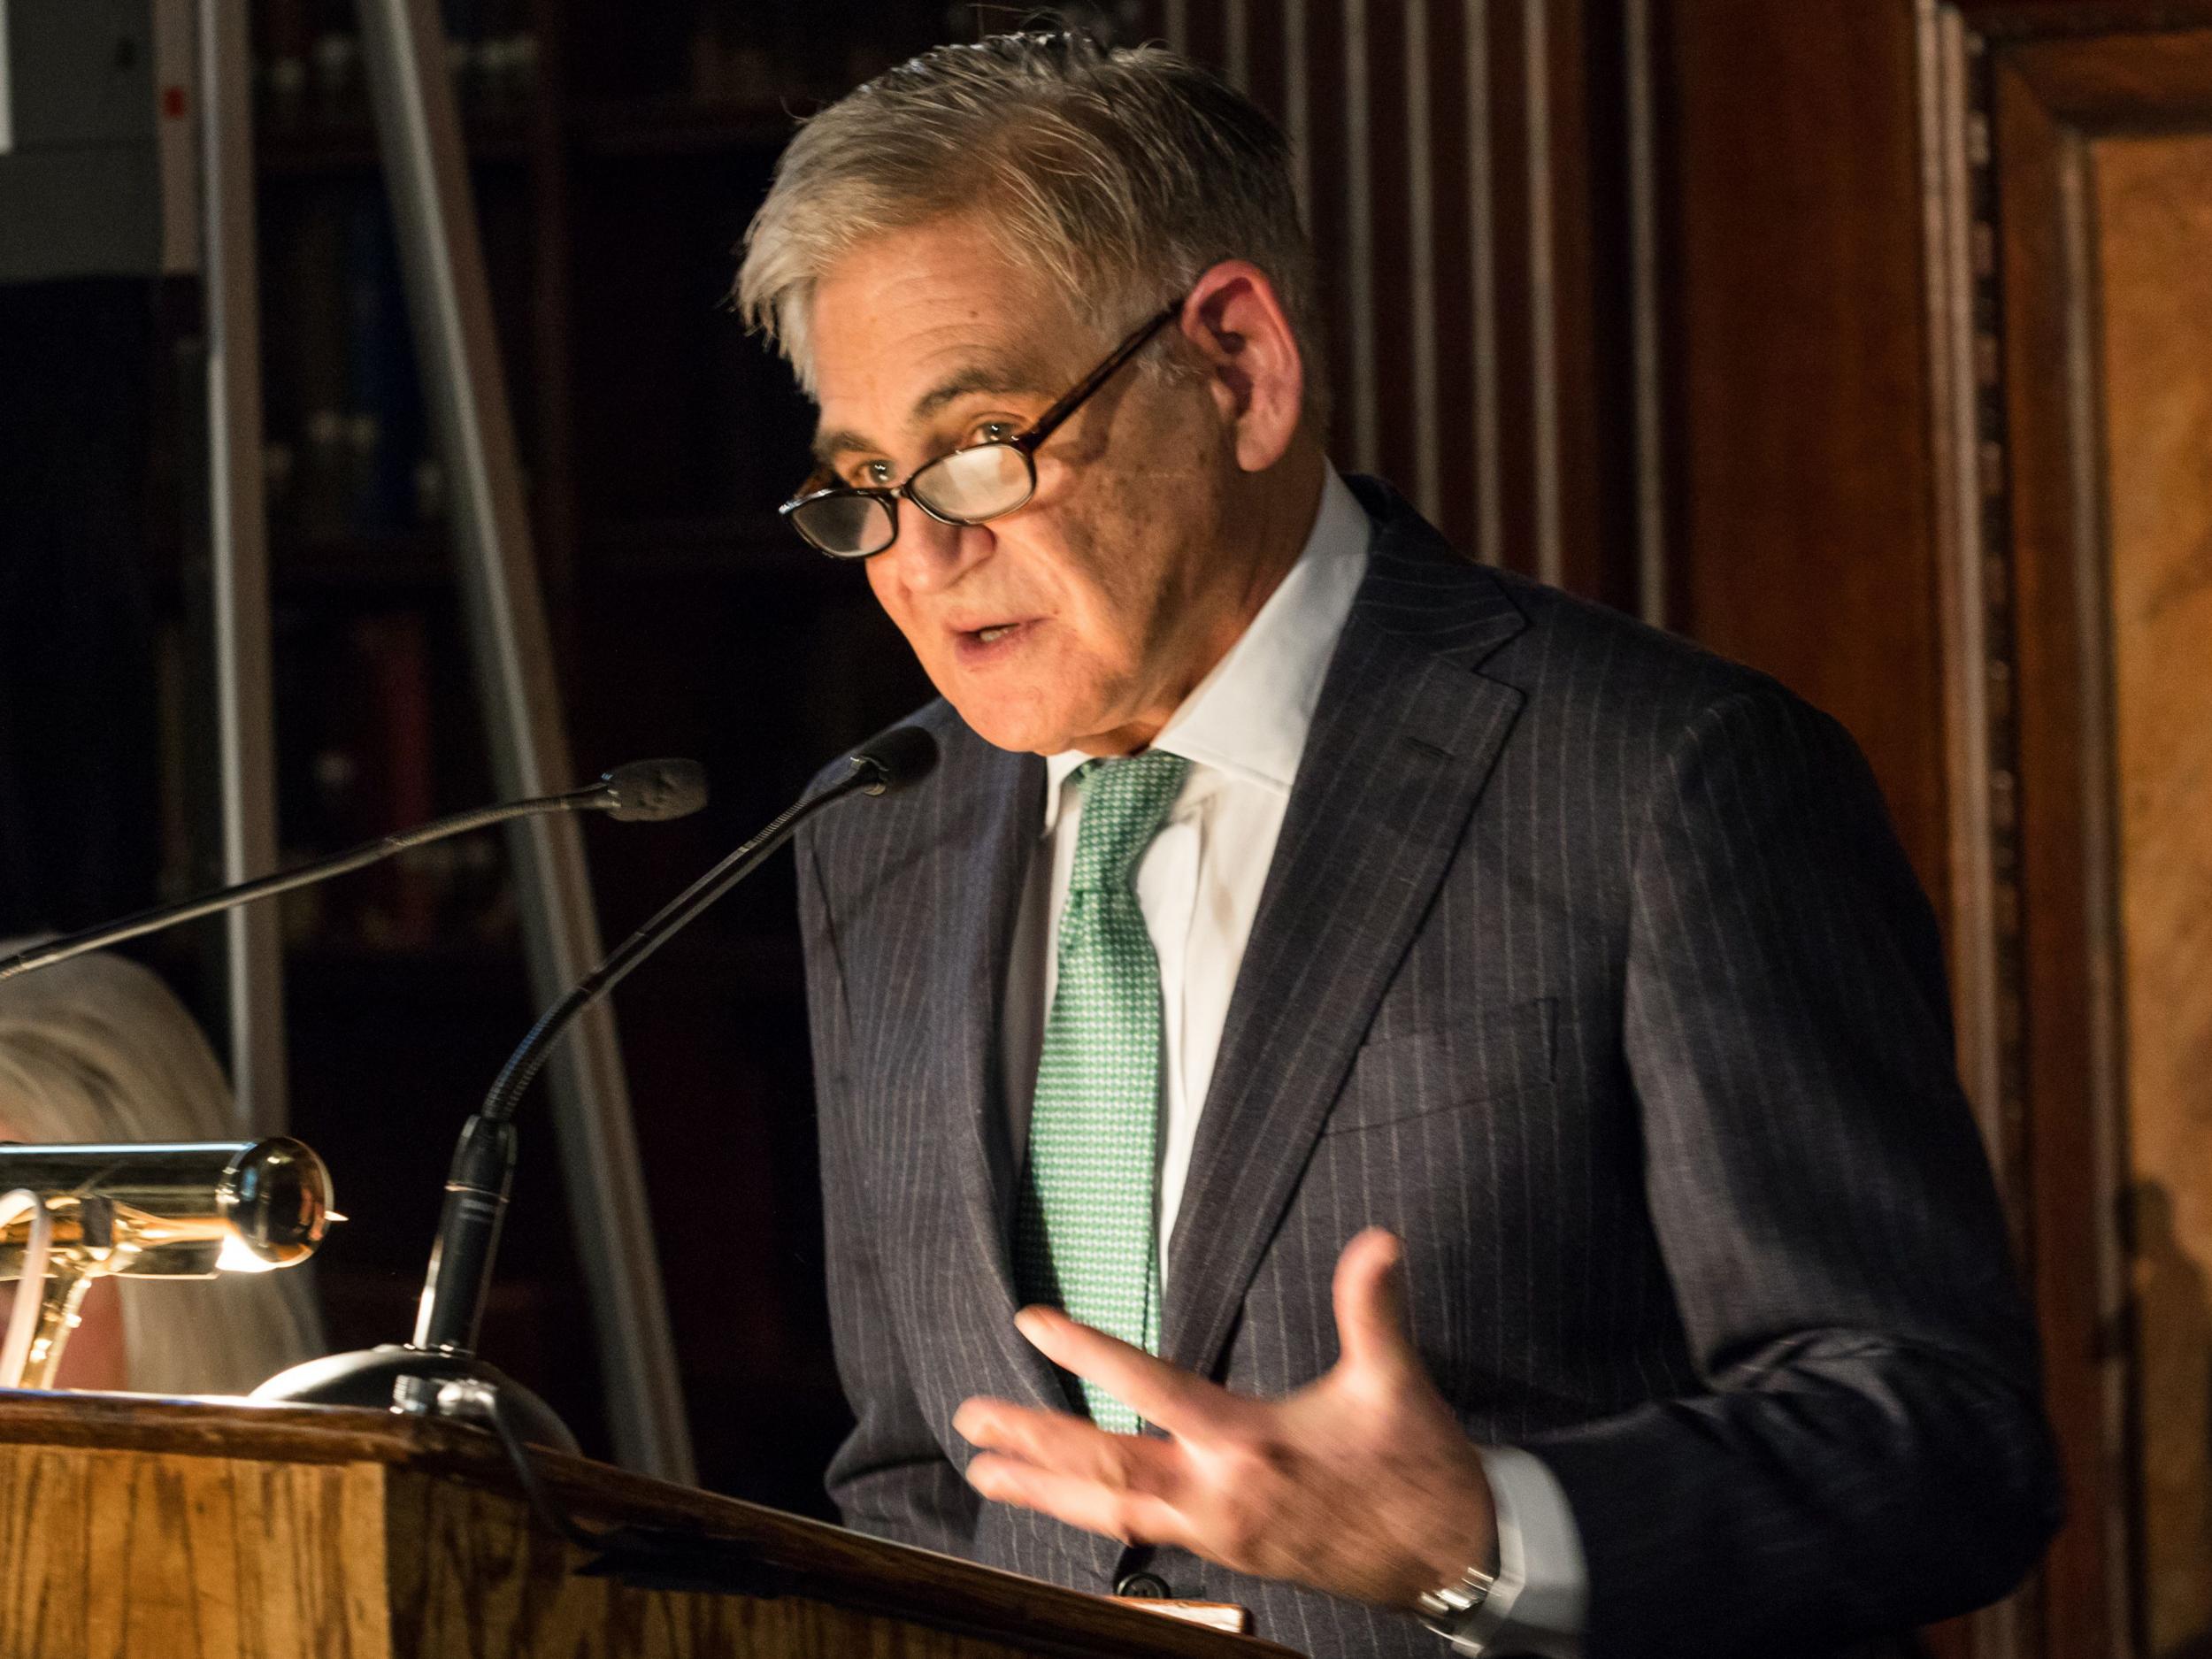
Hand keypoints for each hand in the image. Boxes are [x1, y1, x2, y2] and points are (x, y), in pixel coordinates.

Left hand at [953, 1227, 1494, 1607]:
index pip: (1148, 1389)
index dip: (1086, 1352)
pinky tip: (1066, 1502)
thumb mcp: (1396, 1384)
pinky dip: (1091, 1514)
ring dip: (1043, 1489)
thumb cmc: (1420, 1470)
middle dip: (1031, 1439)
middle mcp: (1218, 1494)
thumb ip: (1374, 1308)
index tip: (1031, 1321)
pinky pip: (1139, 1531)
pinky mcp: (1227, 1553)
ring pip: (1109, 1511)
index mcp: (1249, 1445)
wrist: (1450, 1564)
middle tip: (970, 1418)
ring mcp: (1217, 1532)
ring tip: (985, 1471)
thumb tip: (1381, 1240)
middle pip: (1103, 1466)